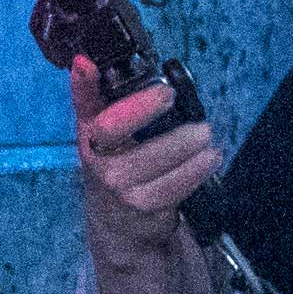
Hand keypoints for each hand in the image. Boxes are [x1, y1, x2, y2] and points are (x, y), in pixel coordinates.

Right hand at [70, 58, 225, 293]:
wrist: (123, 229)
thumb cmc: (127, 170)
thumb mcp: (118, 137)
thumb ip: (114, 103)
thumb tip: (103, 64)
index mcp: (91, 137)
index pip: (82, 107)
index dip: (82, 86)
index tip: (87, 64)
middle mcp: (97, 161)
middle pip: (110, 130)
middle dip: (141, 109)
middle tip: (170, 96)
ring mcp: (116, 189)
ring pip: (147, 160)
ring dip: (181, 143)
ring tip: (204, 134)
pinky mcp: (142, 210)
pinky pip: (171, 188)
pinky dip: (194, 171)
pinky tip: (210, 159)